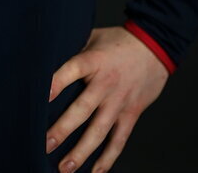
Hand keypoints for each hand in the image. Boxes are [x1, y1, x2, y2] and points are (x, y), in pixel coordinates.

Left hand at [46, 25, 168, 172]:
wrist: (155, 47)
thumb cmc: (118, 41)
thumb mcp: (93, 37)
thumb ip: (74, 49)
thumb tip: (47, 57)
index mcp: (93, 61)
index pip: (71, 70)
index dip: (56, 82)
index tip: (42, 96)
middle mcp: (106, 83)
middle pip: (82, 109)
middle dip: (63, 129)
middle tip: (45, 144)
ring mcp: (119, 101)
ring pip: (99, 130)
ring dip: (82, 151)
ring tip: (65, 167)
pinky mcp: (131, 113)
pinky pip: (119, 140)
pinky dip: (108, 158)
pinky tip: (95, 172)